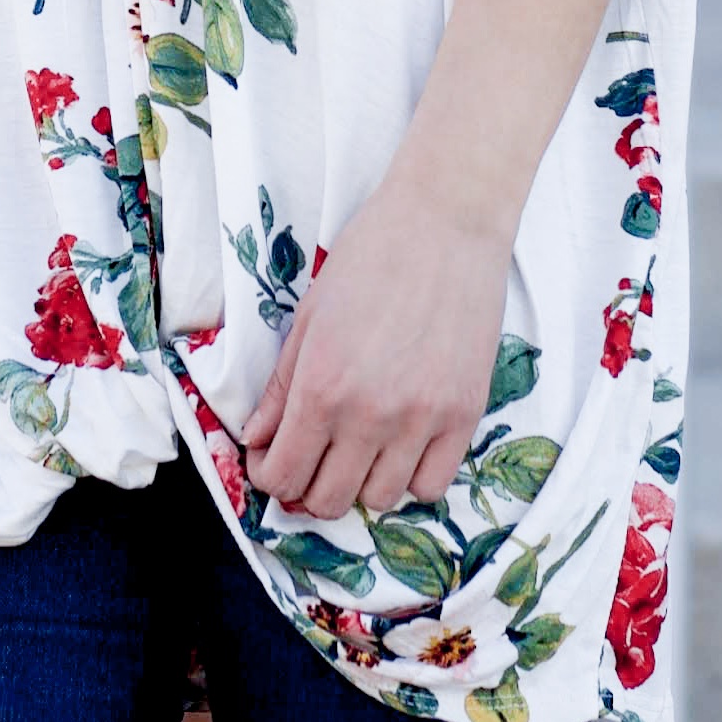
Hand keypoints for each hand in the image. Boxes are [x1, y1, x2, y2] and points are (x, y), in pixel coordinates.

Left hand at [239, 162, 512, 520]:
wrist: (447, 220)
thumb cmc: (370, 256)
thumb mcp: (310, 316)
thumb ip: (280, 386)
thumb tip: (257, 438)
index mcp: (320, 387)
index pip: (283, 475)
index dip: (271, 475)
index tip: (274, 459)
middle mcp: (368, 415)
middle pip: (328, 500)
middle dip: (309, 486)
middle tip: (313, 458)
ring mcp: (421, 420)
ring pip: (380, 501)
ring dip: (360, 484)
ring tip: (359, 449)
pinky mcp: (465, 416)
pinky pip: (432, 485)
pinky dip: (411, 477)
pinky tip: (402, 446)